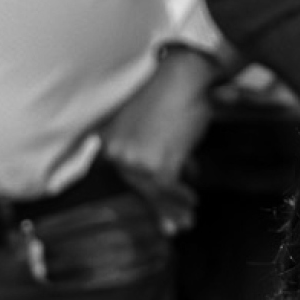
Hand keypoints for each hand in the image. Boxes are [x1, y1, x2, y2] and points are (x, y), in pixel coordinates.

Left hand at [98, 48, 215, 234]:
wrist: (184, 74)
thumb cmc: (170, 91)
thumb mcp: (147, 121)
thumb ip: (149, 149)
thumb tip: (168, 180)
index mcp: (107, 139)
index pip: (121, 175)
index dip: (142, 195)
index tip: (153, 211)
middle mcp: (115, 151)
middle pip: (137, 187)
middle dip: (159, 207)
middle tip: (174, 226)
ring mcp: (134, 159)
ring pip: (153, 192)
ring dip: (173, 207)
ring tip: (186, 221)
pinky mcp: (156, 164)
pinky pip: (168, 190)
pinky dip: (181, 198)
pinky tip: (191, 203)